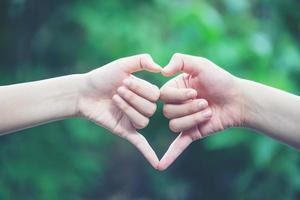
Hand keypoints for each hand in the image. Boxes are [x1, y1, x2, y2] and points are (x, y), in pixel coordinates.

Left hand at [77, 54, 160, 167]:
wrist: (84, 91)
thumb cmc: (103, 77)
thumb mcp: (122, 65)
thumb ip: (141, 61)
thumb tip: (160, 68)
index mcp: (145, 93)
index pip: (155, 95)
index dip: (140, 88)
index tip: (124, 80)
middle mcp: (142, 108)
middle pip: (151, 109)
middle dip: (133, 98)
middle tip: (117, 90)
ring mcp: (133, 120)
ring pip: (143, 121)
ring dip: (128, 109)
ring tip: (114, 99)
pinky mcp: (124, 131)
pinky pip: (140, 144)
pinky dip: (148, 153)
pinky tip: (156, 164)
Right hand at [158, 53, 244, 169]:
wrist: (239, 100)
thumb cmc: (220, 80)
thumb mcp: (201, 64)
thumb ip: (180, 60)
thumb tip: (161, 70)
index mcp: (175, 89)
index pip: (163, 96)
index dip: (178, 96)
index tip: (195, 90)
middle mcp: (176, 105)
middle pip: (167, 112)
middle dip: (188, 107)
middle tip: (206, 102)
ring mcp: (184, 120)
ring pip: (174, 125)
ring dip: (193, 118)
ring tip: (208, 112)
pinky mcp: (192, 133)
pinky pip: (178, 145)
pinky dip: (170, 156)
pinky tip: (161, 166)